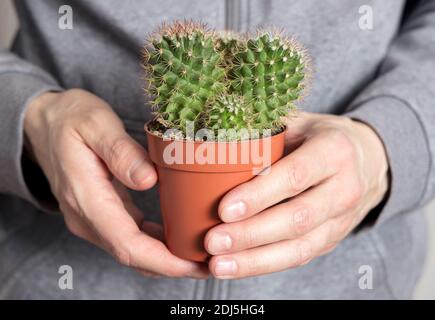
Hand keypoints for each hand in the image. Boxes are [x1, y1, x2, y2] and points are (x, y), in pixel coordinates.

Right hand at [24, 89, 207, 277]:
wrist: (44, 122)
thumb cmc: (71, 118)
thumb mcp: (95, 123)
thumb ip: (120, 151)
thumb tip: (148, 180)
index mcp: (86, 197)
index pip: (126, 243)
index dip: (162, 260)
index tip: (192, 264)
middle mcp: (87, 217)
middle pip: (132, 255)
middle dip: (171, 265)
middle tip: (209, 264)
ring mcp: (92, 219)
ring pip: (131, 251)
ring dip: (165, 259)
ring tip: (200, 255)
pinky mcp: (100, 215)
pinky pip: (129, 238)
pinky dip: (155, 245)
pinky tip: (178, 238)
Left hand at [205, 112, 388, 278]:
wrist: (367, 160)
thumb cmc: (320, 138)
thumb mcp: (300, 121)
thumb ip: (266, 129)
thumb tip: (215, 138)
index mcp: (334, 150)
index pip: (294, 176)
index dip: (259, 195)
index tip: (223, 209)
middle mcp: (344, 188)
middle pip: (297, 218)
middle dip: (251, 234)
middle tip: (212, 241)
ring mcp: (341, 219)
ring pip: (299, 247)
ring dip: (254, 260)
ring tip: (218, 264)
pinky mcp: (332, 239)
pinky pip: (298, 257)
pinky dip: (264, 265)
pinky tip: (235, 266)